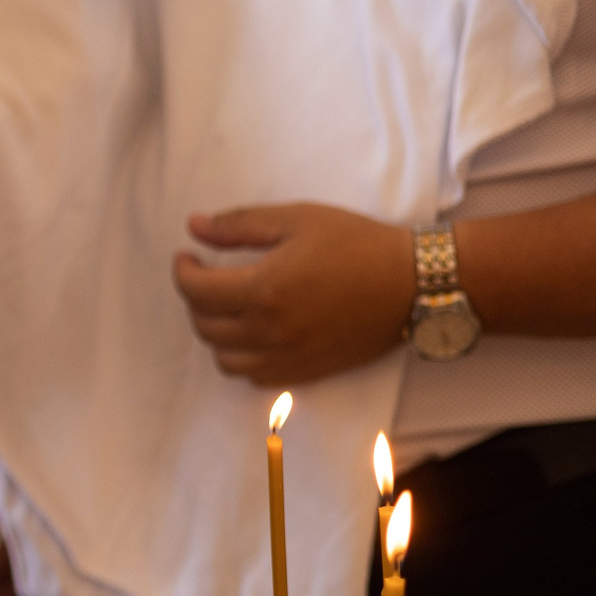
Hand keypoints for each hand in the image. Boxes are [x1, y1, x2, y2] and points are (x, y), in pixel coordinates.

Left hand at [171, 204, 412, 385]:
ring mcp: (287, 356)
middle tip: (209, 277)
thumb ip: (239, 225)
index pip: (195, 291)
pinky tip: (254, 332)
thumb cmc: (357, 243)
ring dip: (215, 332)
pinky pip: (254, 376)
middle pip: (204, 325)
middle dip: (196, 299)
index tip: (187, 257)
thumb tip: (194, 226)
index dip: (182, 271)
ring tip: (229, 306)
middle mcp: (269, 330)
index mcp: (264, 289)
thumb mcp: (297, 219)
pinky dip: (242, 357)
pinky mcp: (305, 371)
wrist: (413, 282)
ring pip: (224, 358)